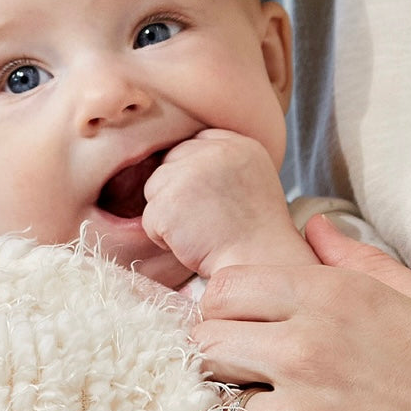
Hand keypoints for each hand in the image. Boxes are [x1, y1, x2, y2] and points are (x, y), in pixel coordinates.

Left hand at [141, 130, 311, 278]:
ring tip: (200, 233)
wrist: (260, 267)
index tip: (206, 199)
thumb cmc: (255, 236)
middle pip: (170, 162)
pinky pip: (150, 218)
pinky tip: (191, 244)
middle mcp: (215, 152)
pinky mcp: (170, 201)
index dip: (193, 172)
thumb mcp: (252, 182)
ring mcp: (191, 174)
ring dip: (169, 215)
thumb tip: (183, 163)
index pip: (195, 143)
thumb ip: (223, 164)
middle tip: (204, 220)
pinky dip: (164, 238)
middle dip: (178, 192)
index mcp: (239, 145)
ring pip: (154, 188)